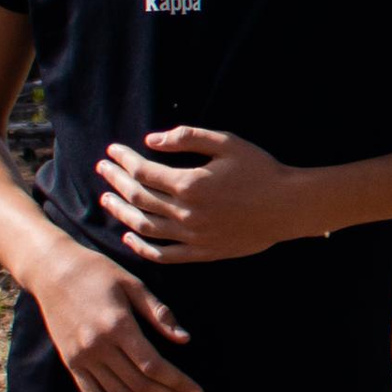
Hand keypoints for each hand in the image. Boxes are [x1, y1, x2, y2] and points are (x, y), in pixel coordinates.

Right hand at [26, 237, 202, 391]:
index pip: (153, 366)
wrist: (52, 271)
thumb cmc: (99, 272)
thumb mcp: (133, 284)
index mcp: (118, 326)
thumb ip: (159, 313)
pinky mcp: (70, 362)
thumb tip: (185, 340)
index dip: (178, 383)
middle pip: (139, 385)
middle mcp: (97, 346)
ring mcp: (81, 357)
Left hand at [95, 126, 315, 263]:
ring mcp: (192, 236)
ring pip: (144, 226)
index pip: (143, 171)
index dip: (124, 160)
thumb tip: (152, 140)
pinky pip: (163, 254)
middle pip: (138, 197)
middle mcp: (186, 212)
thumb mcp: (227, 143)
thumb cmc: (261, 170)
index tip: (113, 151)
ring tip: (107, 200)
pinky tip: (129, 237)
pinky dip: (142, 247)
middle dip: (116, 181)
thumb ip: (189, 137)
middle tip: (102, 170)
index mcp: (190, 183)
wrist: (289, 206)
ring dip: (121, 212)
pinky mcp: (202, 252)